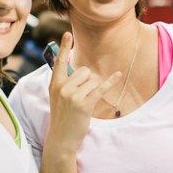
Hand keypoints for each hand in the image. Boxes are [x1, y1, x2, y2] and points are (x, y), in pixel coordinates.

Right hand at [46, 33, 120, 152]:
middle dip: (87, 81)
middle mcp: (62, 87)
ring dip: (93, 90)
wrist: (61, 139)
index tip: (67, 33)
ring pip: (92, 80)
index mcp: (54, 84)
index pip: (59, 62)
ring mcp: (73, 96)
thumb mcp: (57, 97)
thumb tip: (82, 70)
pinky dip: (110, 81)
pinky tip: (118, 75)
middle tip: (80, 97)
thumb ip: (65, 83)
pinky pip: (101, 88)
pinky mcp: (84, 104)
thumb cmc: (62, 116)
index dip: (64, 47)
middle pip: (84, 71)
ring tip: (84, 104)